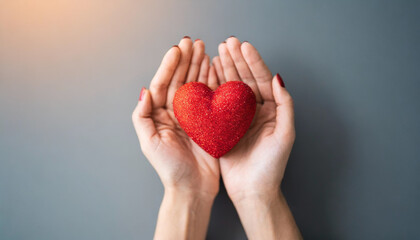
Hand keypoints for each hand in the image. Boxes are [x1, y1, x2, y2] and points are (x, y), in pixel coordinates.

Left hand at [132, 37, 219, 238]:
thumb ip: (142, 116)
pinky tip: (214, 68)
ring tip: (204, 49)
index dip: (169, 65)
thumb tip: (145, 90)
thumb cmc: (170, 169)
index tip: (177, 49)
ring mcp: (193, 115)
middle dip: (186, 60)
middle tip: (193, 42)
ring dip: (199, 66)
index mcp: (159, 115)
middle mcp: (176, 112)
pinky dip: (212, 81)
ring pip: (195, 84)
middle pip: (180, 79)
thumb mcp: (149, 143)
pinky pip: (210, 97)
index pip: (164, 83)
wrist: (192, 188)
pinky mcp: (209, 121)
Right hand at [212, 37, 300, 238]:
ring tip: (216, 52)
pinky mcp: (224, 126)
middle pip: (245, 79)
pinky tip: (208, 74)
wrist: (253, 190)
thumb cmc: (272, 166)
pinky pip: (218, 103)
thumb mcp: (285, 135)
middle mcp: (255, 111)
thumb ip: (285, 106)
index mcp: (271, 110)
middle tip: (227, 43)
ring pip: (231, 88)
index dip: (253, 62)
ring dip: (224, 69)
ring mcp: (239, 117)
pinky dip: (213, 87)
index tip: (243, 46)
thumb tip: (279, 78)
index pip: (262, 80)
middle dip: (237, 60)